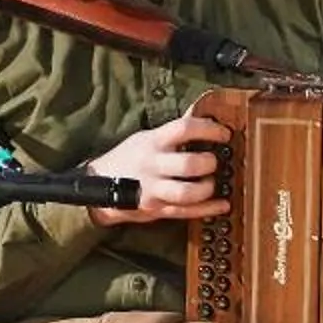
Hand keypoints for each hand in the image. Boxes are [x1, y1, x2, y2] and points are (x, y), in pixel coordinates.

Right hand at [81, 113, 232, 226]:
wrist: (98, 185)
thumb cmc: (127, 158)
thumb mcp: (146, 137)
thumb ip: (173, 130)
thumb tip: (199, 110)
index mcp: (152, 143)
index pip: (184, 129)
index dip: (209, 130)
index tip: (224, 133)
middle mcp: (154, 165)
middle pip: (189, 165)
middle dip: (209, 163)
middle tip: (213, 161)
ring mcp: (154, 190)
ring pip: (187, 193)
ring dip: (207, 188)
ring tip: (211, 183)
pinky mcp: (157, 209)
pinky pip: (186, 212)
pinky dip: (208, 209)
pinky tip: (222, 204)